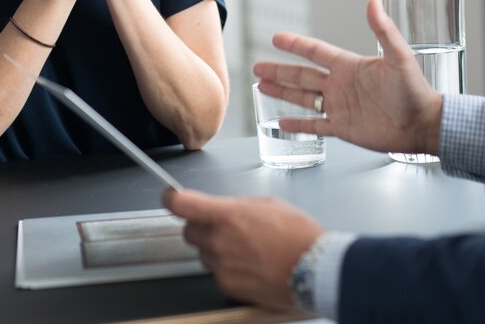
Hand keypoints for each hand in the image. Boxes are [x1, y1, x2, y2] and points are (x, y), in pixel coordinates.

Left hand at [164, 188, 322, 310]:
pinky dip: (228, 267)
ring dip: (216, 248)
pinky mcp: (227, 287)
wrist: (313, 269)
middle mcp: (219, 242)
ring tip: (246, 247)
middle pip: (189, 231)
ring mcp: (221, 267)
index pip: (182, 205)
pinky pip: (217, 272)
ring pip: (203, 253)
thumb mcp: (269, 205)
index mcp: (227, 215)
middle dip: (201, 226)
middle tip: (224, 226)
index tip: (171, 196)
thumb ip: (239, 207)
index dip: (172, 198)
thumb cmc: (298, 234)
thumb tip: (225, 209)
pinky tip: (250, 263)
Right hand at [253, 0, 442, 155]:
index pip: (315, 52)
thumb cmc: (414, 90)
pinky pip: (315, 125)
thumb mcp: (398, 56)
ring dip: (282, 92)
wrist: (422, 124)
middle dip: (279, 70)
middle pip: (302, 75)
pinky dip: (297, 124)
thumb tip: (373, 1)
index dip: (295, 44)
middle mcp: (341, 84)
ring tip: (261, 87)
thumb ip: (383, 29)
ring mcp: (340, 106)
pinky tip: (280, 123)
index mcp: (350, 66)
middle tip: (257, 67)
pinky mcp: (343, 128)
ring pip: (304, 98)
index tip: (276, 38)